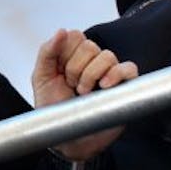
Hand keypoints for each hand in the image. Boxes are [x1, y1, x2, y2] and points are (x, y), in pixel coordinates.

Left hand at [32, 28, 138, 161]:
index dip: (66, 53)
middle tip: (72, 86)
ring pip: (108, 56)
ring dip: (92, 75)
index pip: (75, 36)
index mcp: (72, 55)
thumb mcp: (41, 78)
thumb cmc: (55, 109)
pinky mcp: (125, 86)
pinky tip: (105, 86)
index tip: (60, 73)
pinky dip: (117, 74)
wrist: (68, 139)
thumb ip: (47, 52)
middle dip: (76, 68)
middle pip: (91, 46)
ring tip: (84, 93)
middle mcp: (92, 61)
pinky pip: (129, 68)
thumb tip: (61, 30)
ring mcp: (109, 73)